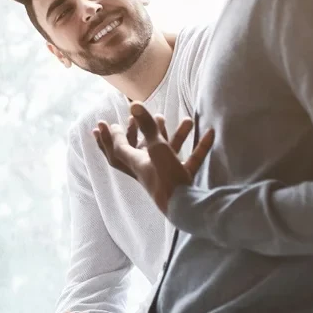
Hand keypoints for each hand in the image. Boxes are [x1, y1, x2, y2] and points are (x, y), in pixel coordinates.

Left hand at [93, 103, 213, 212]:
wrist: (187, 208)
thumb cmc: (166, 178)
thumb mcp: (156, 148)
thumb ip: (147, 127)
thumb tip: (134, 104)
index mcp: (137, 163)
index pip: (118, 149)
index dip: (111, 136)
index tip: (102, 124)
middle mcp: (148, 169)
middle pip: (135, 152)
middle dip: (130, 136)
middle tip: (127, 121)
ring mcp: (166, 175)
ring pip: (164, 152)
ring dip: (166, 135)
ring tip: (165, 117)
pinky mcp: (184, 179)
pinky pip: (190, 160)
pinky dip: (199, 147)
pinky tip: (210, 133)